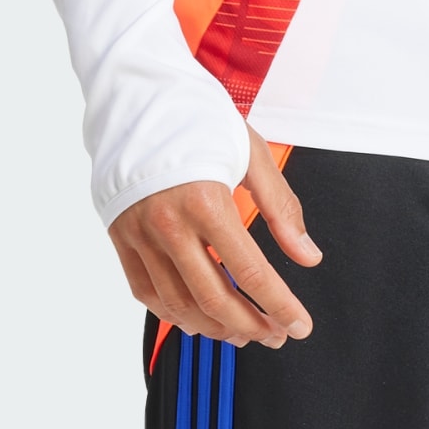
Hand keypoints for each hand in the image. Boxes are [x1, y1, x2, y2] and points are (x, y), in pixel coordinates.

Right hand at [108, 127, 322, 345]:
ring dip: (216, 328)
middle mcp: (167, 223)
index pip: (250, 273)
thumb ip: (282, 210)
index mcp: (204, 200)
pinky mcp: (121, 238)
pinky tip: (201, 319)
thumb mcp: (251, 153)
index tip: (299, 326)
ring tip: (242, 332)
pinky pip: (148, 294)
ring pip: (179, 305)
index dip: (280, 307)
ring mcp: (139, 234)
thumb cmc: (194, 116)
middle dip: (251, 326)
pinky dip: (176, 315)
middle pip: (214, 299)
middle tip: (275, 334)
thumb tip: (307, 256)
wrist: (135, 94)